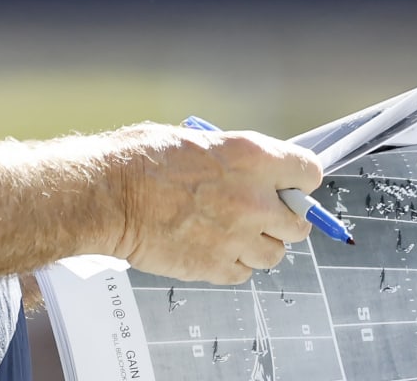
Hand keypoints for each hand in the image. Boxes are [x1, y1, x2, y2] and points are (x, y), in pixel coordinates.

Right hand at [102, 123, 321, 284]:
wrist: (107, 196)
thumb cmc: (140, 161)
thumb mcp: (196, 141)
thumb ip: (233, 160)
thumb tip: (249, 172)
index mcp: (251, 157)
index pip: (309, 172)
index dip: (300, 181)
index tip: (291, 186)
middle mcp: (253, 199)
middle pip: (299, 224)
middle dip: (283, 219)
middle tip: (261, 215)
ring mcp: (238, 237)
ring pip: (275, 255)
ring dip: (258, 246)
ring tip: (231, 234)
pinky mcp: (216, 267)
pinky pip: (244, 274)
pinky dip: (233, 264)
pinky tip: (211, 248)